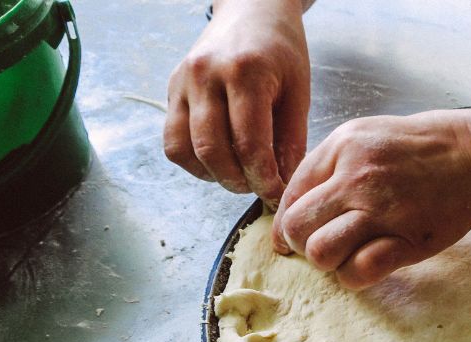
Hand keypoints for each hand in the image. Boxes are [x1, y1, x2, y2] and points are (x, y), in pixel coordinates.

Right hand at [164, 0, 309, 201]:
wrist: (250, 9)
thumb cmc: (281, 50)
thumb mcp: (299, 90)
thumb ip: (292, 139)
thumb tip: (284, 183)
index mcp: (245, 73)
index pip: (249, 144)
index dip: (264, 179)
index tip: (277, 194)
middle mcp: (206, 76)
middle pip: (213, 150)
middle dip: (239, 181)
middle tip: (259, 187)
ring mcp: (183, 82)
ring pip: (185, 149)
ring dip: (213, 175)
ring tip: (240, 175)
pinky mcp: (171, 89)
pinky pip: (172, 141)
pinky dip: (193, 161)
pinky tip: (218, 161)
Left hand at [272, 111, 470, 289]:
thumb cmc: (420, 149)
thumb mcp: (366, 135)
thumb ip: (328, 166)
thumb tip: (290, 209)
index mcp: (342, 149)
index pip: (290, 196)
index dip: (285, 224)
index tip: (293, 238)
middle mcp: (357, 179)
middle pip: (298, 227)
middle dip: (302, 245)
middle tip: (322, 246)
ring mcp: (383, 211)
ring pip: (322, 252)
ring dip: (328, 262)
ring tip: (345, 255)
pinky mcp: (407, 241)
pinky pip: (359, 271)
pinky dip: (354, 276)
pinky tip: (366, 266)